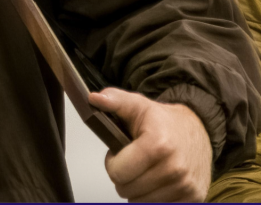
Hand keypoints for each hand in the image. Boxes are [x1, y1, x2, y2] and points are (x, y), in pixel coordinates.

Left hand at [92, 88, 211, 201]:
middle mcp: (175, 168)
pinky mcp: (195, 199)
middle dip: (124, 177)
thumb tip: (94, 98)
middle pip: (127, 190)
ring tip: (143, 171)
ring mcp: (187, 187)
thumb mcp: (137, 104)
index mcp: (158, 145)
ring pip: (142, 202)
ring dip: (138, 190)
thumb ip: (113, 100)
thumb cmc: (164, 121)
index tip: (119, 154)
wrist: (198, 130)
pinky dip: (154, 199)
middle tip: (132, 162)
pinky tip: (156, 183)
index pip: (118, 173)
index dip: (112, 163)